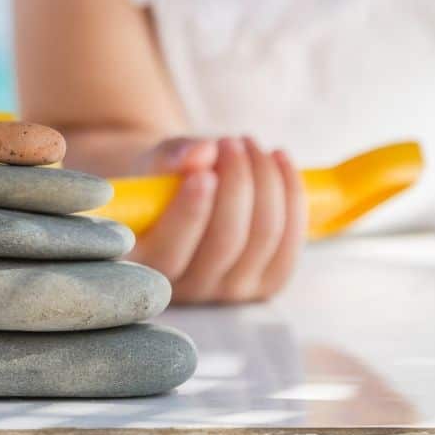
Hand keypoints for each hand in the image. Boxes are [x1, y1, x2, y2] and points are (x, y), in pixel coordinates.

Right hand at [127, 136, 306, 303]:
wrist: (182, 202)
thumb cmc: (160, 182)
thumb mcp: (154, 165)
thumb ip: (170, 159)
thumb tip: (201, 153)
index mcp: (143, 266)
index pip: (170, 251)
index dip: (191, 213)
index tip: (203, 173)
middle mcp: (185, 290)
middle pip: (226, 240)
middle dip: (237, 182)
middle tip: (230, 141)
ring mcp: (227, 293)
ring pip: (263, 236)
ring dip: (265, 180)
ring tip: (250, 144)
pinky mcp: (265, 286)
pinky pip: (290, 242)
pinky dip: (291, 195)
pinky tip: (279, 158)